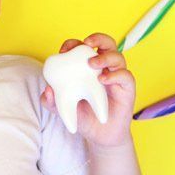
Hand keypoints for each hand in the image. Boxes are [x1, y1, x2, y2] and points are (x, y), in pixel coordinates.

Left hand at [41, 33, 135, 148]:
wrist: (98, 136)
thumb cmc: (82, 116)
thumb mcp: (62, 109)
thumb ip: (51, 101)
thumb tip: (47, 90)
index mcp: (87, 67)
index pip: (83, 47)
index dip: (74, 44)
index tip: (64, 50)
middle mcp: (104, 68)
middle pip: (106, 43)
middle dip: (97, 38)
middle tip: (86, 43)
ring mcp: (116, 77)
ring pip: (117, 56)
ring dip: (105, 56)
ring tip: (92, 64)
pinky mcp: (127, 89)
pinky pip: (126, 76)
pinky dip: (115, 75)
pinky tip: (103, 79)